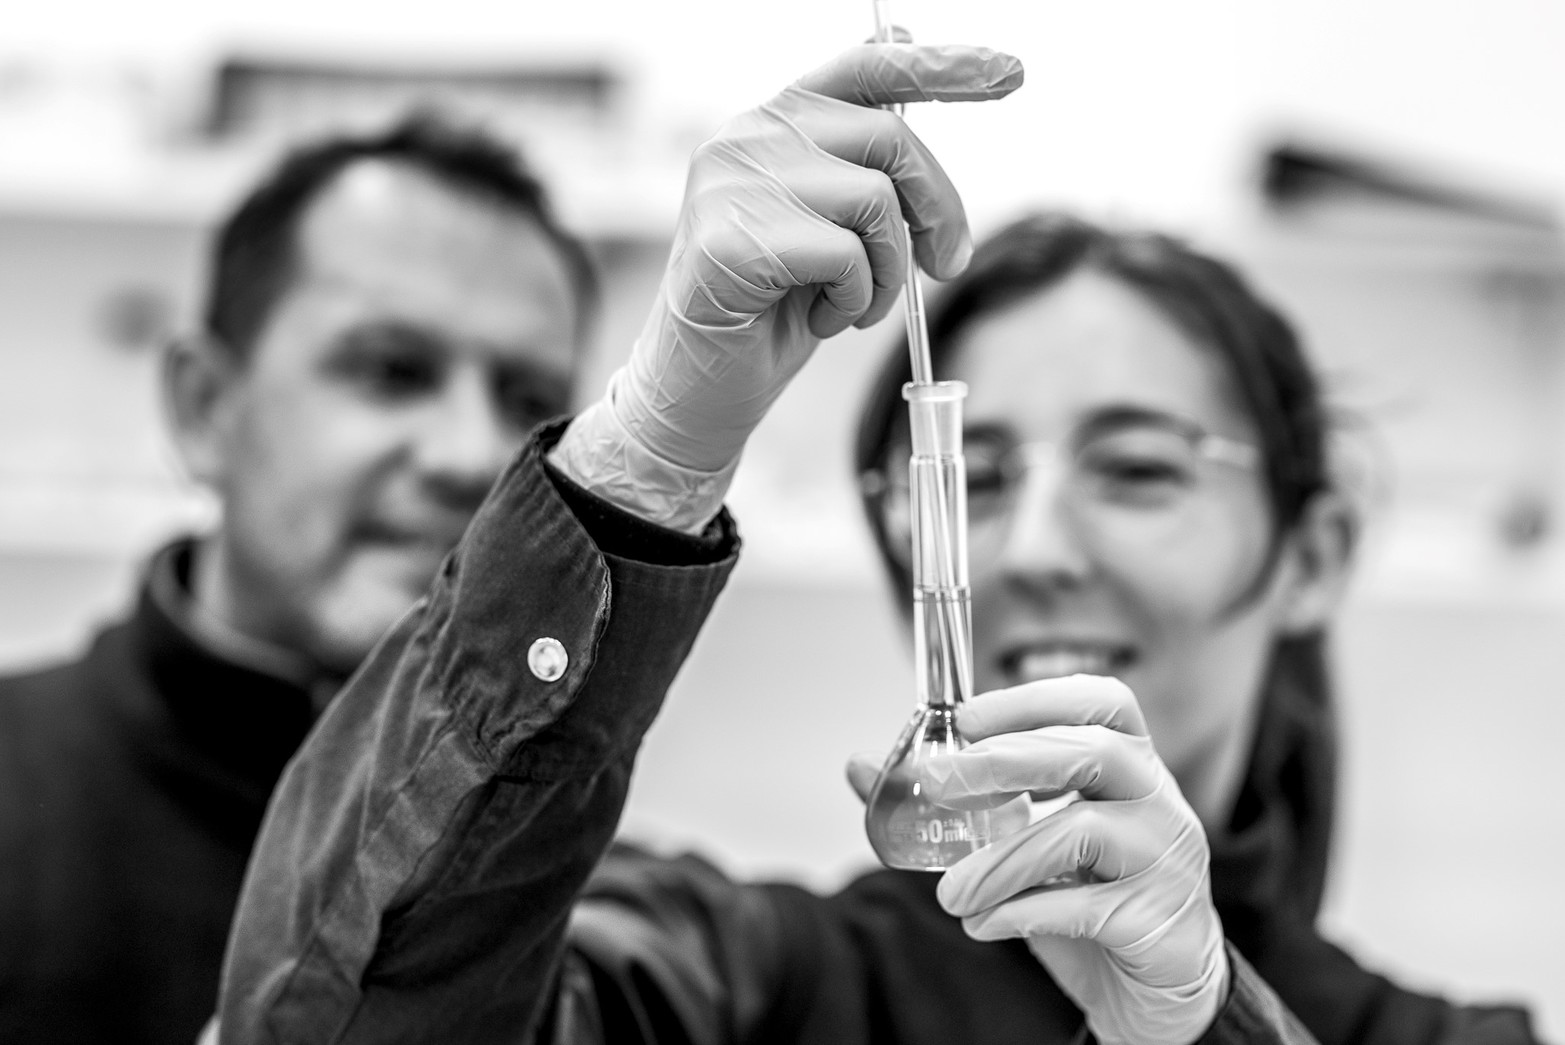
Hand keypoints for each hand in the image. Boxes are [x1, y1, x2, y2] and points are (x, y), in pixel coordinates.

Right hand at [552, 43, 1022, 530]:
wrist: (699, 391)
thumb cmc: (770, 313)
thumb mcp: (830, 233)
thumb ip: (865, 178)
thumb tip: (925, 141)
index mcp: (772, 124)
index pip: (866, 67)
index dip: (943, 65)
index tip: (1009, 71)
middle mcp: (747, 136)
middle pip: (890, 138)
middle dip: (938, 208)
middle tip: (944, 266)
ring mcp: (734, 183)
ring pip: (875, 201)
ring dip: (888, 271)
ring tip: (856, 305)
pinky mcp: (734, 238)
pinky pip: (845, 255)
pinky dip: (854, 299)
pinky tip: (823, 320)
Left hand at [927, 676, 1229, 1044]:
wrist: (1153, 993)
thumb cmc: (1087, 898)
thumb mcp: (1018, 843)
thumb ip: (952, 806)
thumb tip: (863, 768)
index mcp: (1129, 765)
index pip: (1101, 702)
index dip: (1033, 700)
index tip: (965, 718)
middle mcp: (1157, 799)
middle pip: (1095, 750)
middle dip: (1008, 760)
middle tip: (939, 783)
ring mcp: (1166, 857)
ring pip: (1083, 829)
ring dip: (1002, 858)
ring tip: (950, 892)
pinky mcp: (1159, 919)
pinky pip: (1086, 905)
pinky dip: (1021, 912)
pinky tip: (983, 924)